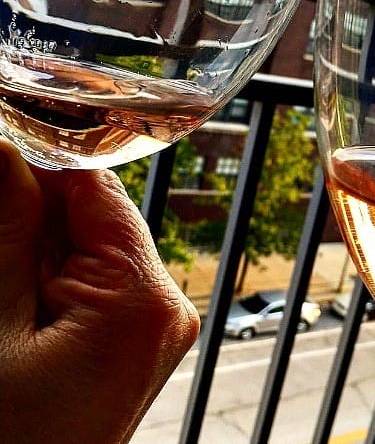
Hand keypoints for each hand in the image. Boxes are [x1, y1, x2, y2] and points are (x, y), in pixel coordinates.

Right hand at [0, 141, 199, 443]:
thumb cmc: (11, 437)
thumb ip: (7, 231)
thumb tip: (6, 153)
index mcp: (143, 298)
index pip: (99, 191)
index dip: (42, 168)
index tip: (3, 158)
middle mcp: (166, 307)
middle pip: (96, 219)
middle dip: (33, 217)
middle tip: (5, 264)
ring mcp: (156, 326)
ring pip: (91, 250)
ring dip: (37, 252)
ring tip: (11, 298)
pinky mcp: (137, 339)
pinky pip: (96, 284)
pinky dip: (53, 281)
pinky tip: (21, 304)